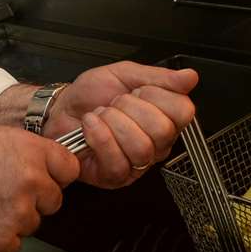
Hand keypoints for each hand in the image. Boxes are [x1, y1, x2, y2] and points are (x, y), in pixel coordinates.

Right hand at [0, 122, 79, 251]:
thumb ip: (18, 150)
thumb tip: (32, 160)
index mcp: (30, 150)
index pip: (69, 169)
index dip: (54, 175)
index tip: (44, 178)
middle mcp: (31, 181)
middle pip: (53, 200)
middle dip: (33, 200)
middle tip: (0, 194)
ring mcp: (18, 213)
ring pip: (31, 225)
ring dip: (12, 221)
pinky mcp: (1, 241)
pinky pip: (11, 246)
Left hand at [48, 63, 197, 188]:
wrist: (60, 109)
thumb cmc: (90, 94)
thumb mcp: (125, 74)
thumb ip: (159, 76)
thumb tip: (189, 77)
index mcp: (164, 117)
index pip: (184, 111)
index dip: (157, 96)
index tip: (137, 90)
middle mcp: (156, 144)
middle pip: (162, 130)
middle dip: (130, 108)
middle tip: (115, 104)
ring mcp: (137, 163)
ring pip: (141, 147)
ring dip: (112, 123)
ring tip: (102, 117)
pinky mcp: (116, 177)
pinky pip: (117, 160)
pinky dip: (98, 136)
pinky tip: (91, 127)